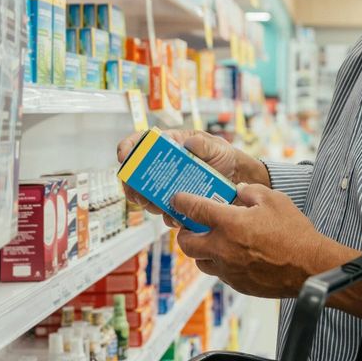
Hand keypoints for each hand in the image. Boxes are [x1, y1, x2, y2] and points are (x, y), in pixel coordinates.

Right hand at [116, 130, 269, 217]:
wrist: (237, 179)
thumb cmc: (223, 156)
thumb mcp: (217, 146)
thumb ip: (204, 144)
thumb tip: (189, 143)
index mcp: (168, 145)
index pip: (139, 143)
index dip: (127, 149)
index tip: (124, 158)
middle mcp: (162, 167)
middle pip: (135, 176)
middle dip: (132, 186)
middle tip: (137, 193)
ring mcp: (167, 187)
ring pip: (146, 197)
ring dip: (148, 203)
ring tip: (157, 205)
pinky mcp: (176, 204)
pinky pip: (165, 213)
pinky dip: (168, 217)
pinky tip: (177, 217)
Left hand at [171, 184, 351, 298]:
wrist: (310, 267)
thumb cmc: (294, 232)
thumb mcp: (274, 200)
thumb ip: (251, 192)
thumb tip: (238, 191)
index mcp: (230, 224)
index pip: (195, 210)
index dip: (181, 202)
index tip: (176, 198)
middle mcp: (223, 248)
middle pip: (187, 243)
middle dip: (184, 232)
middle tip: (190, 225)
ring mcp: (229, 269)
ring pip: (200, 262)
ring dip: (201, 249)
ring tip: (211, 240)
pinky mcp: (237, 284)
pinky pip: (219, 273)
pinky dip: (219, 262)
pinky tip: (232, 254)